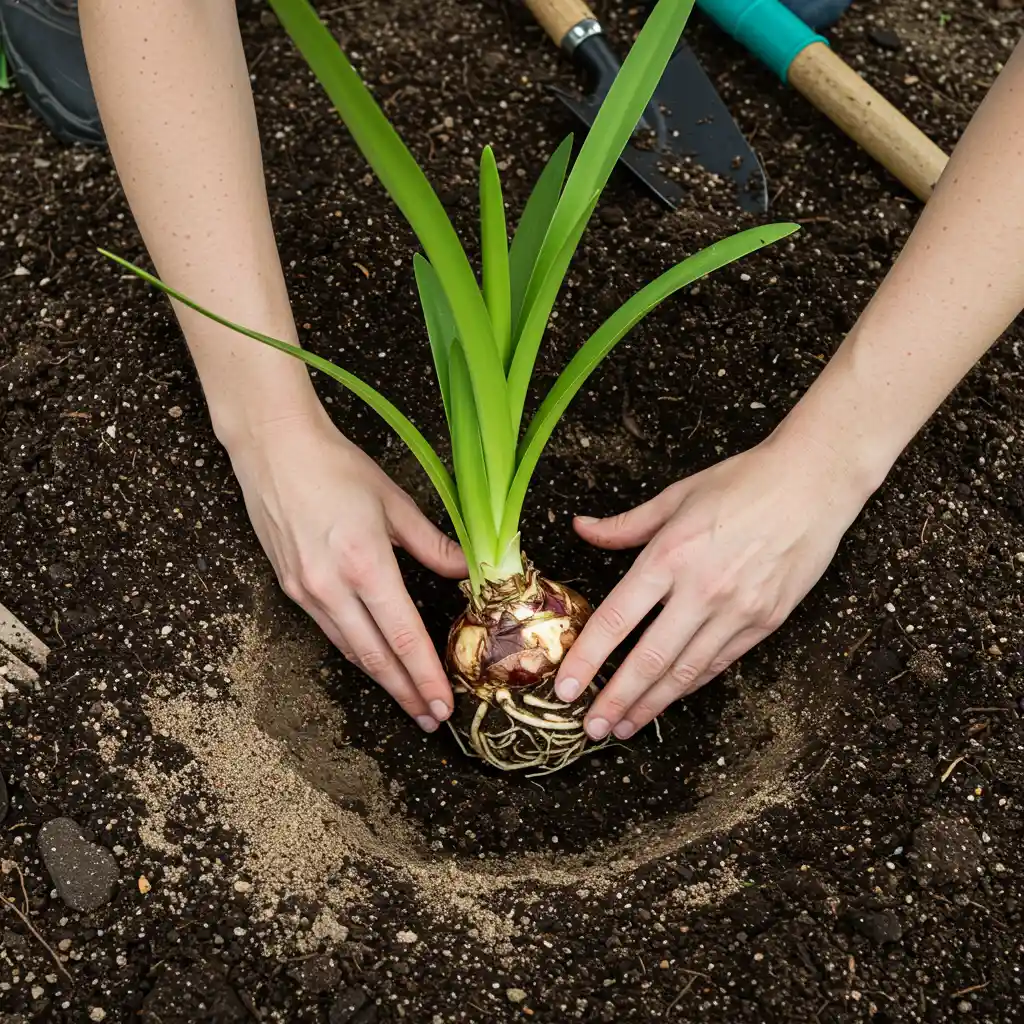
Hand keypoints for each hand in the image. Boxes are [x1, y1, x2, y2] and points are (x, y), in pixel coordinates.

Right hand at [225, 406, 466, 731]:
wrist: (274, 449)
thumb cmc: (337, 468)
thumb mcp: (394, 503)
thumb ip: (433, 545)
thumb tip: (469, 571)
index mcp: (364, 564)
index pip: (403, 635)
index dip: (426, 675)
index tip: (444, 703)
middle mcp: (331, 587)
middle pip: (375, 657)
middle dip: (406, 693)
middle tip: (430, 719)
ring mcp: (306, 591)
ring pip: (350, 650)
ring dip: (381, 680)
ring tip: (408, 702)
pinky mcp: (290, 588)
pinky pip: (330, 631)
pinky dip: (356, 653)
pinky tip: (373, 662)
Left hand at [554, 432, 875, 739]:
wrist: (813, 484)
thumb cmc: (743, 483)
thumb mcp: (676, 496)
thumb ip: (624, 525)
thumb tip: (581, 528)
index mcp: (670, 556)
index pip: (616, 620)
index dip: (587, 659)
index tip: (565, 687)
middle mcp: (701, 590)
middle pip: (648, 659)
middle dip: (615, 699)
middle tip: (592, 728)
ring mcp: (737, 610)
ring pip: (685, 671)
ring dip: (651, 704)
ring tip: (625, 727)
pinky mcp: (765, 621)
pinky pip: (719, 663)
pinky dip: (689, 684)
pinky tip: (668, 699)